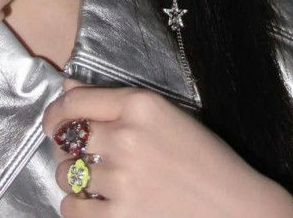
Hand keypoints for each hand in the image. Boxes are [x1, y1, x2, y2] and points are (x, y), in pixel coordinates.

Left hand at [43, 81, 292, 217]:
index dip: (55, 113)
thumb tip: (66, 88)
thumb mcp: (165, 116)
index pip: (74, 102)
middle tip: (83, 158)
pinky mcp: (121, 217)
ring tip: (97, 184)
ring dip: (75, 179)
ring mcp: (122, 179)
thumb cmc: (206, 160)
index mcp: (140, 104)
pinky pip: (73, 208)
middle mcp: (127, 136)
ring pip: (67, 175)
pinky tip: (99, 206)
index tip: (54, 123)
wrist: (238, 208)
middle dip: (68, 149)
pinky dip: (79, 207)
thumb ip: (113, 101)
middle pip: (68, 139)